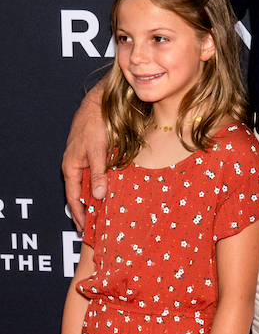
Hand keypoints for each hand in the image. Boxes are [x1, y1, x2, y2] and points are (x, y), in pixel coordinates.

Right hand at [63, 86, 107, 227]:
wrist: (99, 104)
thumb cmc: (95, 125)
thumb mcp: (98, 151)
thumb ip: (99, 174)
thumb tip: (99, 197)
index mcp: (71, 167)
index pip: (73, 198)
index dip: (79, 214)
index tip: (84, 229)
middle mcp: (76, 165)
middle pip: (81, 193)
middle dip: (88, 210)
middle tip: (96, 227)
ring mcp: (85, 160)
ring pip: (91, 184)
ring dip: (97, 198)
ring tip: (105, 214)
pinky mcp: (95, 154)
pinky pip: (98, 175)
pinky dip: (103, 185)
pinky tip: (111, 191)